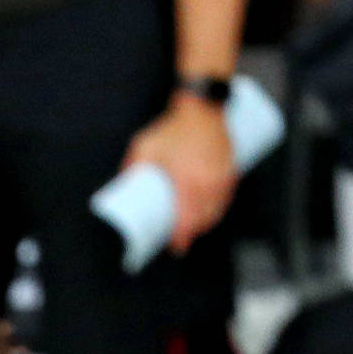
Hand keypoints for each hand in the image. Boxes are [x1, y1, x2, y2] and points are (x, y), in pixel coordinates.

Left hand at [124, 95, 235, 253]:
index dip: (182, 238)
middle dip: (193, 233)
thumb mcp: (146, 147)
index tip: (176, 246)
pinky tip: (212, 212)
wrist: (202, 107)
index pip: (187, 221)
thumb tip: (121, 184)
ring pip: (217, 211)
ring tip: (194, 228)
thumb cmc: (173, 127)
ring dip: (206, 223)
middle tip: (181, 239)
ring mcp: (222, 177)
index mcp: (187, 183)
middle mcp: (207, 183)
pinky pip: (227, 197)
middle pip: (203, 220)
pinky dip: (219, 208)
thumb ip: (132, 167)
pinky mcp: (231, 169)